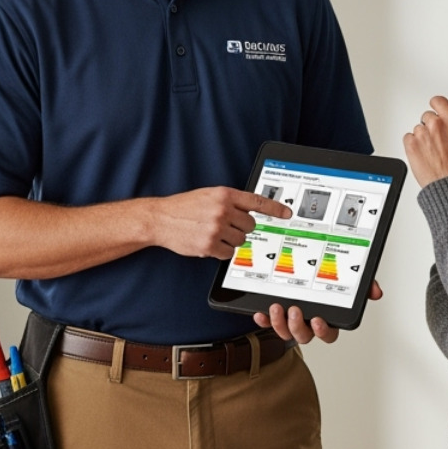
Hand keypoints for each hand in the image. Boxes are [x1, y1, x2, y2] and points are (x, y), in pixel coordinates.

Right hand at [151, 186, 291, 259]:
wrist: (160, 219)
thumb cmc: (184, 207)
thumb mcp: (208, 195)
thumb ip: (229, 201)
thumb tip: (250, 212)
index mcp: (224, 195)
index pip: (256, 202)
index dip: (275, 209)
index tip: (287, 214)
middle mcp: (222, 210)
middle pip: (250, 226)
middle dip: (241, 228)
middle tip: (226, 226)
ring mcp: (216, 228)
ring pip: (240, 241)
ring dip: (230, 240)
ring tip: (213, 233)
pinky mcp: (209, 245)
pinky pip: (228, 253)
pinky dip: (221, 251)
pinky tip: (208, 242)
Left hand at [255, 280, 382, 344]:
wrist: (298, 267)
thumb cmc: (328, 278)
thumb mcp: (349, 278)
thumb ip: (363, 284)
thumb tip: (375, 292)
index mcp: (327, 317)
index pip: (329, 332)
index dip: (323, 331)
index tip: (317, 320)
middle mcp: (308, 322)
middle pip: (305, 336)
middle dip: (298, 327)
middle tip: (294, 310)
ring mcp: (290, 320)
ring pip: (286, 332)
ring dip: (280, 323)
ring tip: (276, 307)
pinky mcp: (274, 315)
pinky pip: (268, 323)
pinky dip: (263, 319)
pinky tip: (260, 312)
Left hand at [402, 94, 447, 186]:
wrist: (447, 183)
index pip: (438, 101)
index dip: (437, 107)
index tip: (437, 113)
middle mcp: (436, 124)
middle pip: (427, 116)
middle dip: (430, 126)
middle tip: (437, 142)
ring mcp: (422, 133)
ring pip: (418, 128)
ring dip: (422, 137)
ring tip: (431, 151)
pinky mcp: (411, 143)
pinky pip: (408, 137)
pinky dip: (412, 145)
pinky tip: (423, 154)